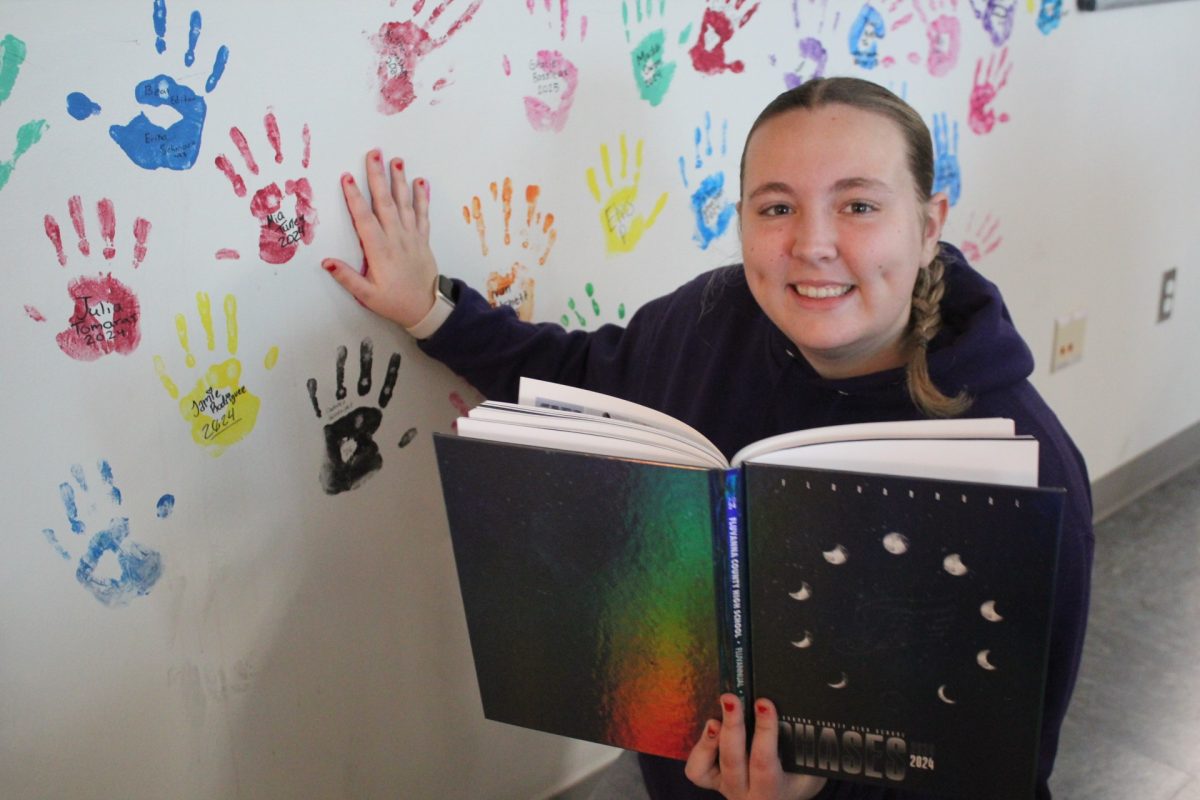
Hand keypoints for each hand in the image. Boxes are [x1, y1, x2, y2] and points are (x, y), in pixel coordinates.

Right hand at [322, 149, 438, 328]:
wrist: (428, 308)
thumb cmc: (395, 302)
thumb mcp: (367, 295)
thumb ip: (347, 277)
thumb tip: (326, 262)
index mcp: (379, 250)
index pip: (364, 219)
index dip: (355, 197)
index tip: (347, 177)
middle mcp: (396, 238)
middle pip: (385, 202)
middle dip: (378, 177)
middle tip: (374, 154)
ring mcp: (411, 236)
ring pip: (404, 203)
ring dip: (400, 180)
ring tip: (396, 160)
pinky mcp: (422, 239)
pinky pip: (422, 214)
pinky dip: (422, 197)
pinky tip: (421, 181)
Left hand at [685, 695, 825, 799]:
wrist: (785, 796)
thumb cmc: (799, 777)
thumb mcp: (809, 766)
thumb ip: (803, 744)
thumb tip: (797, 707)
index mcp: (772, 791)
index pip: (764, 762)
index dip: (763, 732)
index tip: (764, 704)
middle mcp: (745, 793)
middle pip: (733, 761)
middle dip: (732, 726)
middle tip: (731, 699)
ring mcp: (726, 787)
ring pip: (707, 768)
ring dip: (711, 737)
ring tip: (717, 714)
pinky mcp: (713, 781)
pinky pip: (697, 770)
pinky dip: (700, 748)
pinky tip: (712, 727)